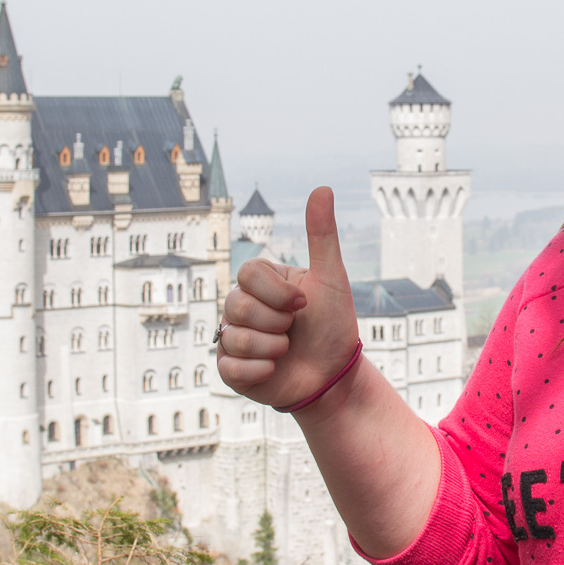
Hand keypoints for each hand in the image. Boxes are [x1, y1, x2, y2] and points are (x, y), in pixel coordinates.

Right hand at [216, 186, 360, 409]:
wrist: (333, 376)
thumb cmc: (333, 326)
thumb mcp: (331, 279)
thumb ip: (322, 235)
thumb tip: (322, 188)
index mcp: (261, 282)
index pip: (248, 274)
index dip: (277, 292)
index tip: (302, 304)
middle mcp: (241, 306)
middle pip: (237, 305)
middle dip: (277, 322)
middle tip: (294, 330)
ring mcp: (232, 337)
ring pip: (235, 338)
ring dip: (273, 348)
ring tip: (287, 350)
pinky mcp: (230, 369)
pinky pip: (231, 367)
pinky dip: (260, 371)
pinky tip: (274, 369)